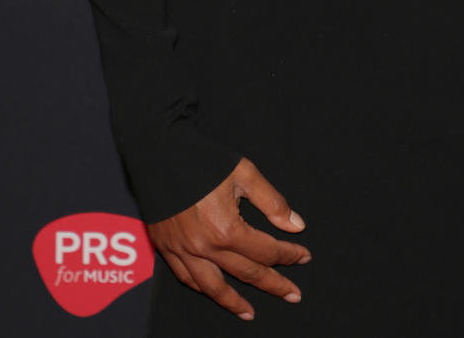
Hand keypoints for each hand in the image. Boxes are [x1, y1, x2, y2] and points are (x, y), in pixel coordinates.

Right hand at [146, 156, 310, 320]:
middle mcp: (205, 247)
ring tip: (250, 313)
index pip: (266, 251)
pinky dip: (202, 288)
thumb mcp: (245, 173)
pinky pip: (186, 278)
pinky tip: (214, 291)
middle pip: (246, 273)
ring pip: (213, 287)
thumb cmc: (204, 159)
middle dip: (274, 284)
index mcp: (227, 229)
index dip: (289, 254)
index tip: (304, 256)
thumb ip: (272, 203)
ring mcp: (183, 250)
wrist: (160, 150)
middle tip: (293, 294)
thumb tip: (296, 226)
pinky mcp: (166, 247)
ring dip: (234, 303)